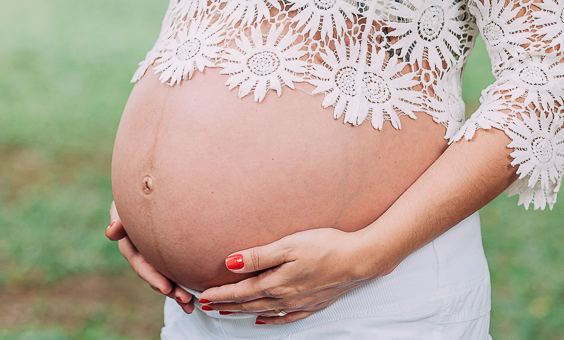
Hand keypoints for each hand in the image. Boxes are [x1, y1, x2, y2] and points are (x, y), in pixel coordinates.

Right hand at [105, 202, 194, 312]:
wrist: (157, 188)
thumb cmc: (138, 193)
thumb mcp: (125, 204)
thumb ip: (118, 217)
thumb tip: (111, 232)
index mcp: (130, 244)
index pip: (140, 262)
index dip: (151, 276)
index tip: (165, 287)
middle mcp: (142, 253)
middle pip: (154, 274)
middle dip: (169, 289)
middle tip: (185, 299)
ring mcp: (156, 255)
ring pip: (166, 276)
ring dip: (177, 292)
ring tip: (191, 304)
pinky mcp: (170, 254)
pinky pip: (177, 270)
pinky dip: (185, 283)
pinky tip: (196, 296)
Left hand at [197, 227, 396, 324]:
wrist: (360, 259)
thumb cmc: (326, 246)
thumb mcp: (288, 245)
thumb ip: (258, 256)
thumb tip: (230, 263)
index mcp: (276, 283)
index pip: (240, 292)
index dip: (220, 294)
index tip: (203, 296)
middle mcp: (285, 297)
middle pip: (248, 303)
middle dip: (226, 304)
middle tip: (207, 305)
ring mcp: (299, 303)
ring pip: (263, 310)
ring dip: (242, 311)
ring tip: (226, 311)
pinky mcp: (313, 303)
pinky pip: (285, 317)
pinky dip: (270, 319)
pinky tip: (263, 319)